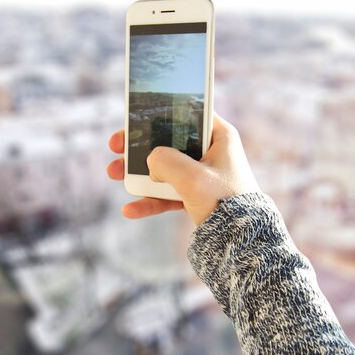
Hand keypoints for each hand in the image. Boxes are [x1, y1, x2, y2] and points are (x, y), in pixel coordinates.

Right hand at [106, 113, 259, 225]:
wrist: (241, 241)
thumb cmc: (224, 202)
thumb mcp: (191, 177)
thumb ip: (165, 161)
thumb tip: (150, 161)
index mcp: (219, 137)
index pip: (187, 114)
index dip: (159, 113)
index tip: (134, 118)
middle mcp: (211, 153)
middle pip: (168, 141)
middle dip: (139, 146)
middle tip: (116, 146)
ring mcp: (202, 176)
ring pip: (163, 168)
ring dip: (137, 172)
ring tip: (114, 174)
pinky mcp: (195, 197)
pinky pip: (167, 195)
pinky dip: (149, 201)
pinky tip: (130, 209)